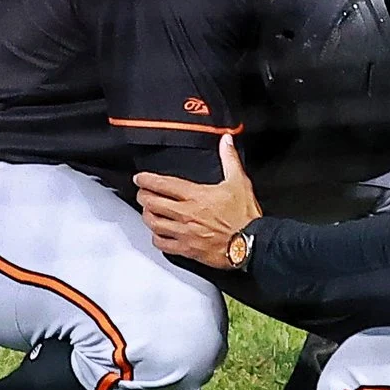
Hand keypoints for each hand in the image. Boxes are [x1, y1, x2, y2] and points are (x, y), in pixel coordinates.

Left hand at [135, 135, 262, 267]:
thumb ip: (230, 159)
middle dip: (142, 196)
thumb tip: (226, 140)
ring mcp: (183, 232)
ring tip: (148, 211)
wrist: (250, 244)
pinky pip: (162, 244)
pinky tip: (158, 234)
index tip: (140, 178)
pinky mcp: (186, 249)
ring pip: (153, 223)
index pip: (162, 184)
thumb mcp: (239, 182)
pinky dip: (156, 238)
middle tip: (142, 193)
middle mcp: (185, 214)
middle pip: (151, 203)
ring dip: (147, 215)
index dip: (146, 179)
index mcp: (195, 195)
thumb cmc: (244, 216)